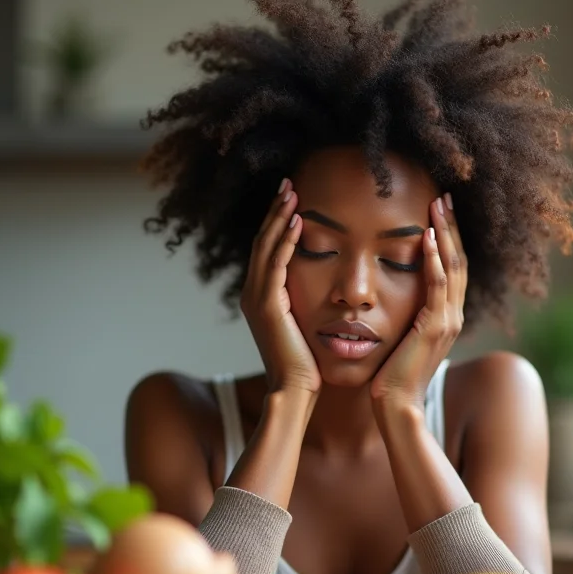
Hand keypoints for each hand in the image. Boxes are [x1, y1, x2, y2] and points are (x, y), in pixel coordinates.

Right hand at [240, 178, 321, 395]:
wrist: (297, 390)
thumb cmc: (306, 363)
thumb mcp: (303, 325)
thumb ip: (302, 303)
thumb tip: (319, 288)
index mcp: (261, 297)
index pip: (267, 251)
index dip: (277, 223)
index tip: (291, 200)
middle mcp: (253, 294)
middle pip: (262, 241)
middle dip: (275, 211)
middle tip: (288, 184)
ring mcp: (257, 299)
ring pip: (266, 247)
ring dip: (279, 218)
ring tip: (292, 192)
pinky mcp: (267, 305)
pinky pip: (276, 264)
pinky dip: (285, 240)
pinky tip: (297, 221)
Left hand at [371, 194, 466, 407]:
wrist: (396, 406)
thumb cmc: (391, 375)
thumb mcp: (402, 339)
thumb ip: (407, 318)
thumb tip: (394, 299)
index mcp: (446, 317)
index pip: (450, 269)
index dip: (447, 239)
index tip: (439, 212)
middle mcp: (453, 316)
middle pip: (458, 261)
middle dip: (451, 228)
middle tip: (444, 197)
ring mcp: (448, 321)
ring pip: (452, 267)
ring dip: (445, 234)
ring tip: (438, 205)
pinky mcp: (436, 327)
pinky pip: (437, 285)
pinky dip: (433, 260)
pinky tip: (426, 237)